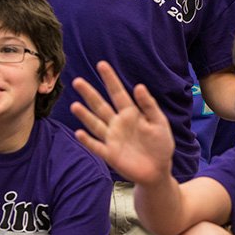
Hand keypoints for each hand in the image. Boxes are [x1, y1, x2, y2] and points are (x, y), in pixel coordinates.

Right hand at [71, 60, 174, 185]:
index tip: (101, 64)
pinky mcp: (110, 155)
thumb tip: (139, 86)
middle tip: (77, 81)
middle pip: (100, 106)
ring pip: (95, 124)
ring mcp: (112, 138)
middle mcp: (117, 123)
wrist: (158, 171)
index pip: (118, 93)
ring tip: (74, 105)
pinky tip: (79, 133)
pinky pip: (97, 146)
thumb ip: (149, 105)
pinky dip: (88, 141)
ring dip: (85, 115)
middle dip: (89, 93)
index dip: (110, 79)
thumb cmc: (160, 144)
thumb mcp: (159, 122)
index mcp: (130, 113)